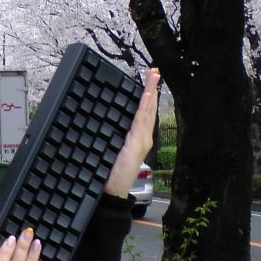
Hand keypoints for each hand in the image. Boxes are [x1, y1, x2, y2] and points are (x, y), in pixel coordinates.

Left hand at [104, 68, 160, 198]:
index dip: (148, 96)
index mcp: (138, 137)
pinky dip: (145, 108)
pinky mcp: (137, 144)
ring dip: (150, 93)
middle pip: (149, 108)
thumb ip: (114, 136)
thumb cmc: (111, 172)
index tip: (150, 79)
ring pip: (147, 112)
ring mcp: (142, 140)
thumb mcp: (112, 149)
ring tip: (154, 76)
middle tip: (155, 70)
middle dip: (152, 88)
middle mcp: (144, 137)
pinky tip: (147, 96)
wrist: (113, 190)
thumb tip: (105, 121)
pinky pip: (141, 122)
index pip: (144, 112)